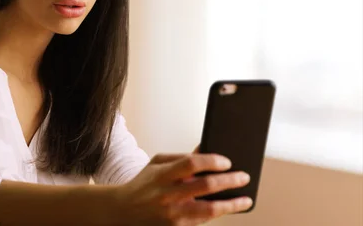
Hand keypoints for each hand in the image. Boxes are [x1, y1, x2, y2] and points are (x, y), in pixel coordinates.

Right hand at [113, 152, 250, 225]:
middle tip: (244, 177)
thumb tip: (206, 148)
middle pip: (205, 186)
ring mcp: (172, 213)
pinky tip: (228, 209)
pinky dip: (218, 214)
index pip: (191, 163)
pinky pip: (203, 221)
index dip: (212, 161)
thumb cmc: (144, 184)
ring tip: (245, 200)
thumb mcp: (157, 164)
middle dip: (229, 181)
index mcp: (162, 174)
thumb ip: (180, 157)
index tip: (227, 161)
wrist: (124, 211)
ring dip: (231, 204)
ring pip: (209, 210)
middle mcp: (167, 194)